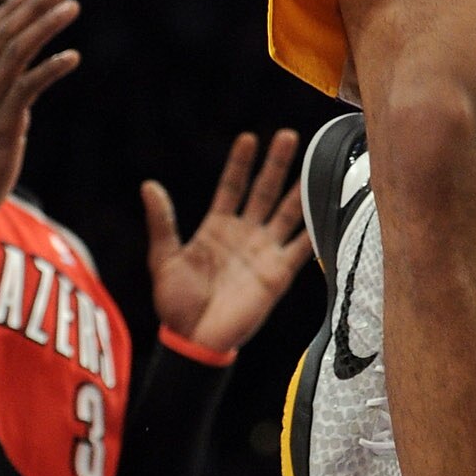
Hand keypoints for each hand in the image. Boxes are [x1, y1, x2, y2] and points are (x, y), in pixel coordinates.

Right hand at [0, 0, 81, 214]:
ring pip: (16, 53)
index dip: (14, 8)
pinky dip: (50, 68)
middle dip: (34, 7)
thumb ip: (4, 92)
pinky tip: (73, 57)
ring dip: (45, 26)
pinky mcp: (3, 124)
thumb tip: (25, 78)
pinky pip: (27, 88)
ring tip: (72, 8)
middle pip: (6, 34)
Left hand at [144, 132, 309, 356]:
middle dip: (276, 164)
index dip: (240, 164)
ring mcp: (264, 252)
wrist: (195, 340)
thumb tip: (149, 186)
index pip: (231, 187)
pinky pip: (302, 247)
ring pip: (287, 212)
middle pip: (264, 192)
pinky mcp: (279, 273)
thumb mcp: (163, 259)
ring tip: (313, 163)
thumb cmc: (176, 304)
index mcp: (216, 228)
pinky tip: (327, 208)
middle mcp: (244, 235)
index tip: (248, 139)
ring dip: (299, 189)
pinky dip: (315, 229)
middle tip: (287, 136)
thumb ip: (162, 223)